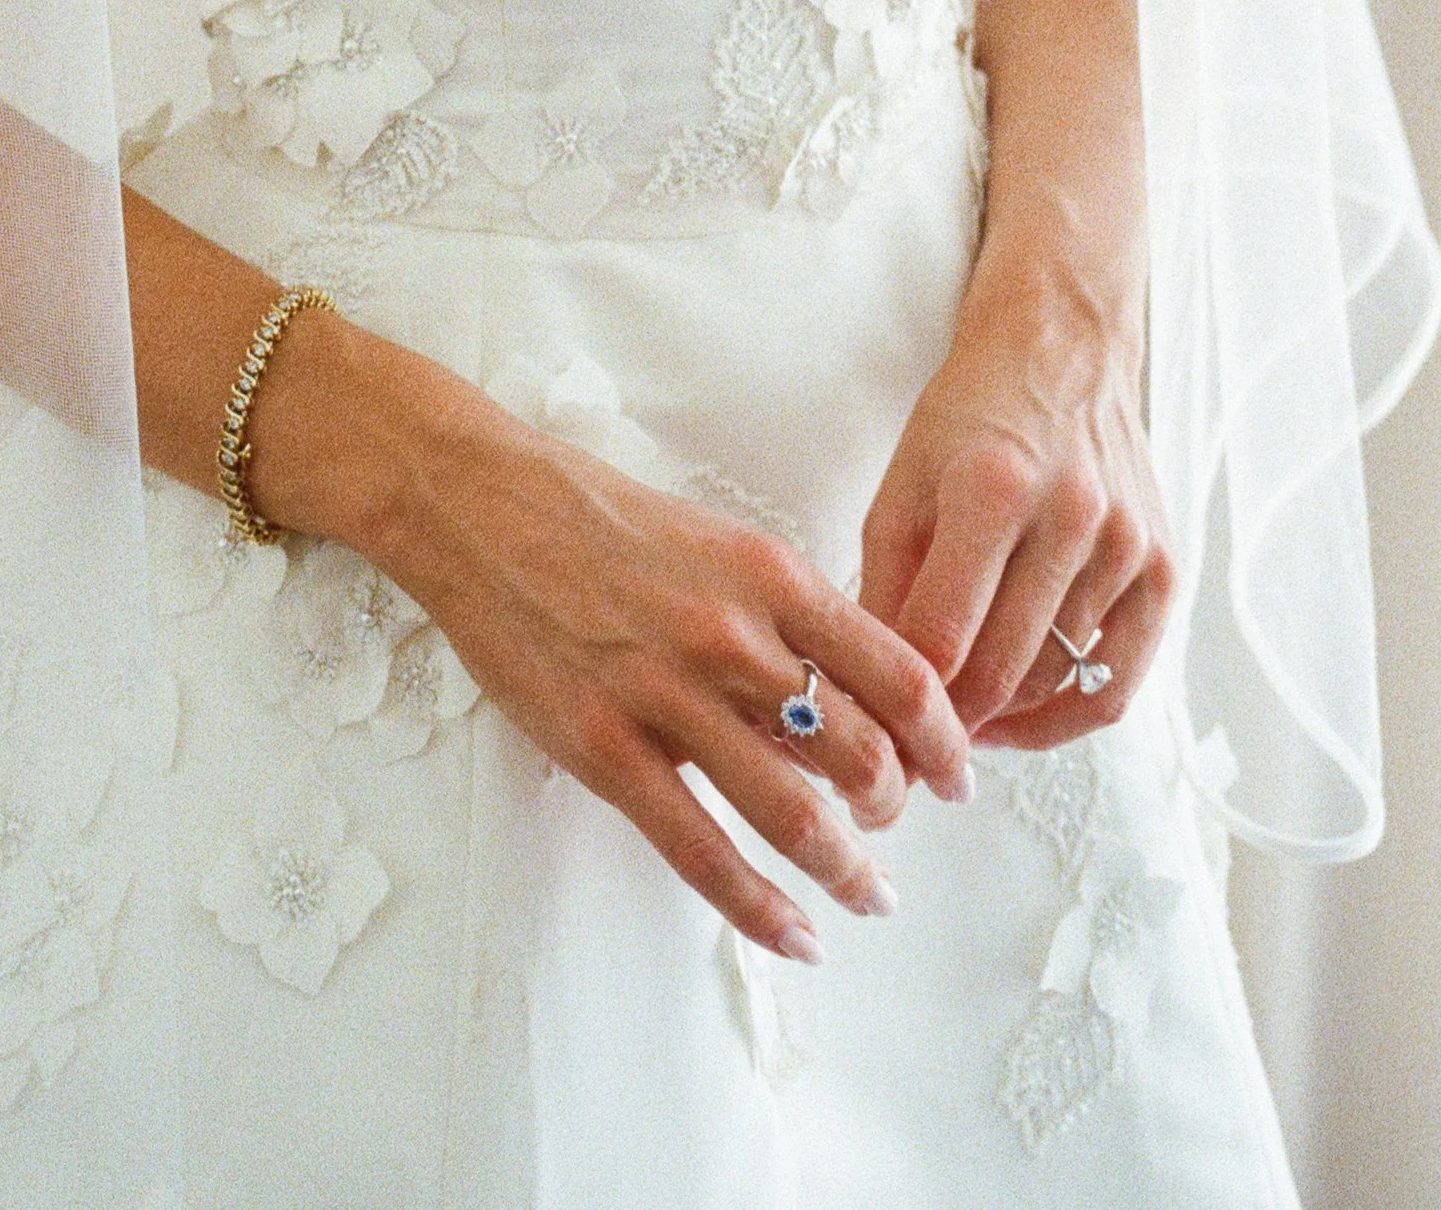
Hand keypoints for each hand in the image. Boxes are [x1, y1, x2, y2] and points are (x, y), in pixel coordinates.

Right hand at [326, 352, 975, 962]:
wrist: (482, 506)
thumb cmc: (600, 520)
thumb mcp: (716, 542)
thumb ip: (782, 616)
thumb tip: (845, 700)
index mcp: (771, 576)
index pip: (899, 673)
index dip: (944, 740)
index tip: (958, 775)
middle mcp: (733, 635)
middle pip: (862, 753)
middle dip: (894, 810)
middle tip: (890, 830)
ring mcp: (667, 695)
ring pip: (795, 814)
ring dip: (847, 872)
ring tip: (867, 896)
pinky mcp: (605, 747)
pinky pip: (700, 852)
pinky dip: (760, 909)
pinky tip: (795, 935)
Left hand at [859, 253, 1173, 750]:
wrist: (1065, 350)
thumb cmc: (972, 413)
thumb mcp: (904, 480)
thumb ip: (884, 581)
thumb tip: (875, 684)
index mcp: (991, 485)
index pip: (941, 634)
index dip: (903, 700)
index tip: (879, 732)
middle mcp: (1070, 515)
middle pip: (1000, 670)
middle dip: (949, 725)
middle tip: (916, 747)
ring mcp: (1126, 545)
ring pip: (1054, 682)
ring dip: (1002, 719)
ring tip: (961, 721)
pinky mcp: (1165, 569)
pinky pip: (1120, 684)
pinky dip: (1067, 719)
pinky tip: (1024, 719)